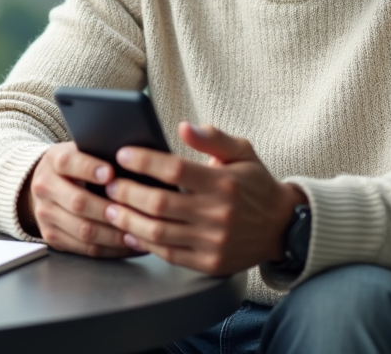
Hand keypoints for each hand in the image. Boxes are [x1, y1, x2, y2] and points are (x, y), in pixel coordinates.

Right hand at [19, 141, 137, 257]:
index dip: (89, 168)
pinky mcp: (53, 236)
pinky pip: (85, 248)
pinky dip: (110, 248)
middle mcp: (45, 187)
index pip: (68, 163)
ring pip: (83, 229)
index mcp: (54, 160)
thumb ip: (101, 152)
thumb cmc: (77, 164)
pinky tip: (128, 243)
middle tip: (134, 211)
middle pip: (77, 202)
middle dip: (108, 208)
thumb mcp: (82, 150)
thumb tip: (134, 159)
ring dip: (113, 233)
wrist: (46, 183)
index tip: (111, 173)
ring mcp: (46, 214)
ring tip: (137, 231)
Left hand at [101, 122, 305, 275]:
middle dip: (126, 192)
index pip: (174, 169)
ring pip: (158, 231)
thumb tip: (183, 127)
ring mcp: (213, 241)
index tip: (123, 155)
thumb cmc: (255, 184)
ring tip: (110, 208)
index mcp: (224, 182)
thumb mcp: (242, 152)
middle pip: (159, 203)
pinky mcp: (209, 263)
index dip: (144, 161)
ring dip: (128, 219)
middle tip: (108, 183)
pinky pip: (168, 254)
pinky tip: (130, 231)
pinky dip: (144, 243)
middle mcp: (218, 213)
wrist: (282, 227)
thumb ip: (213, 138)